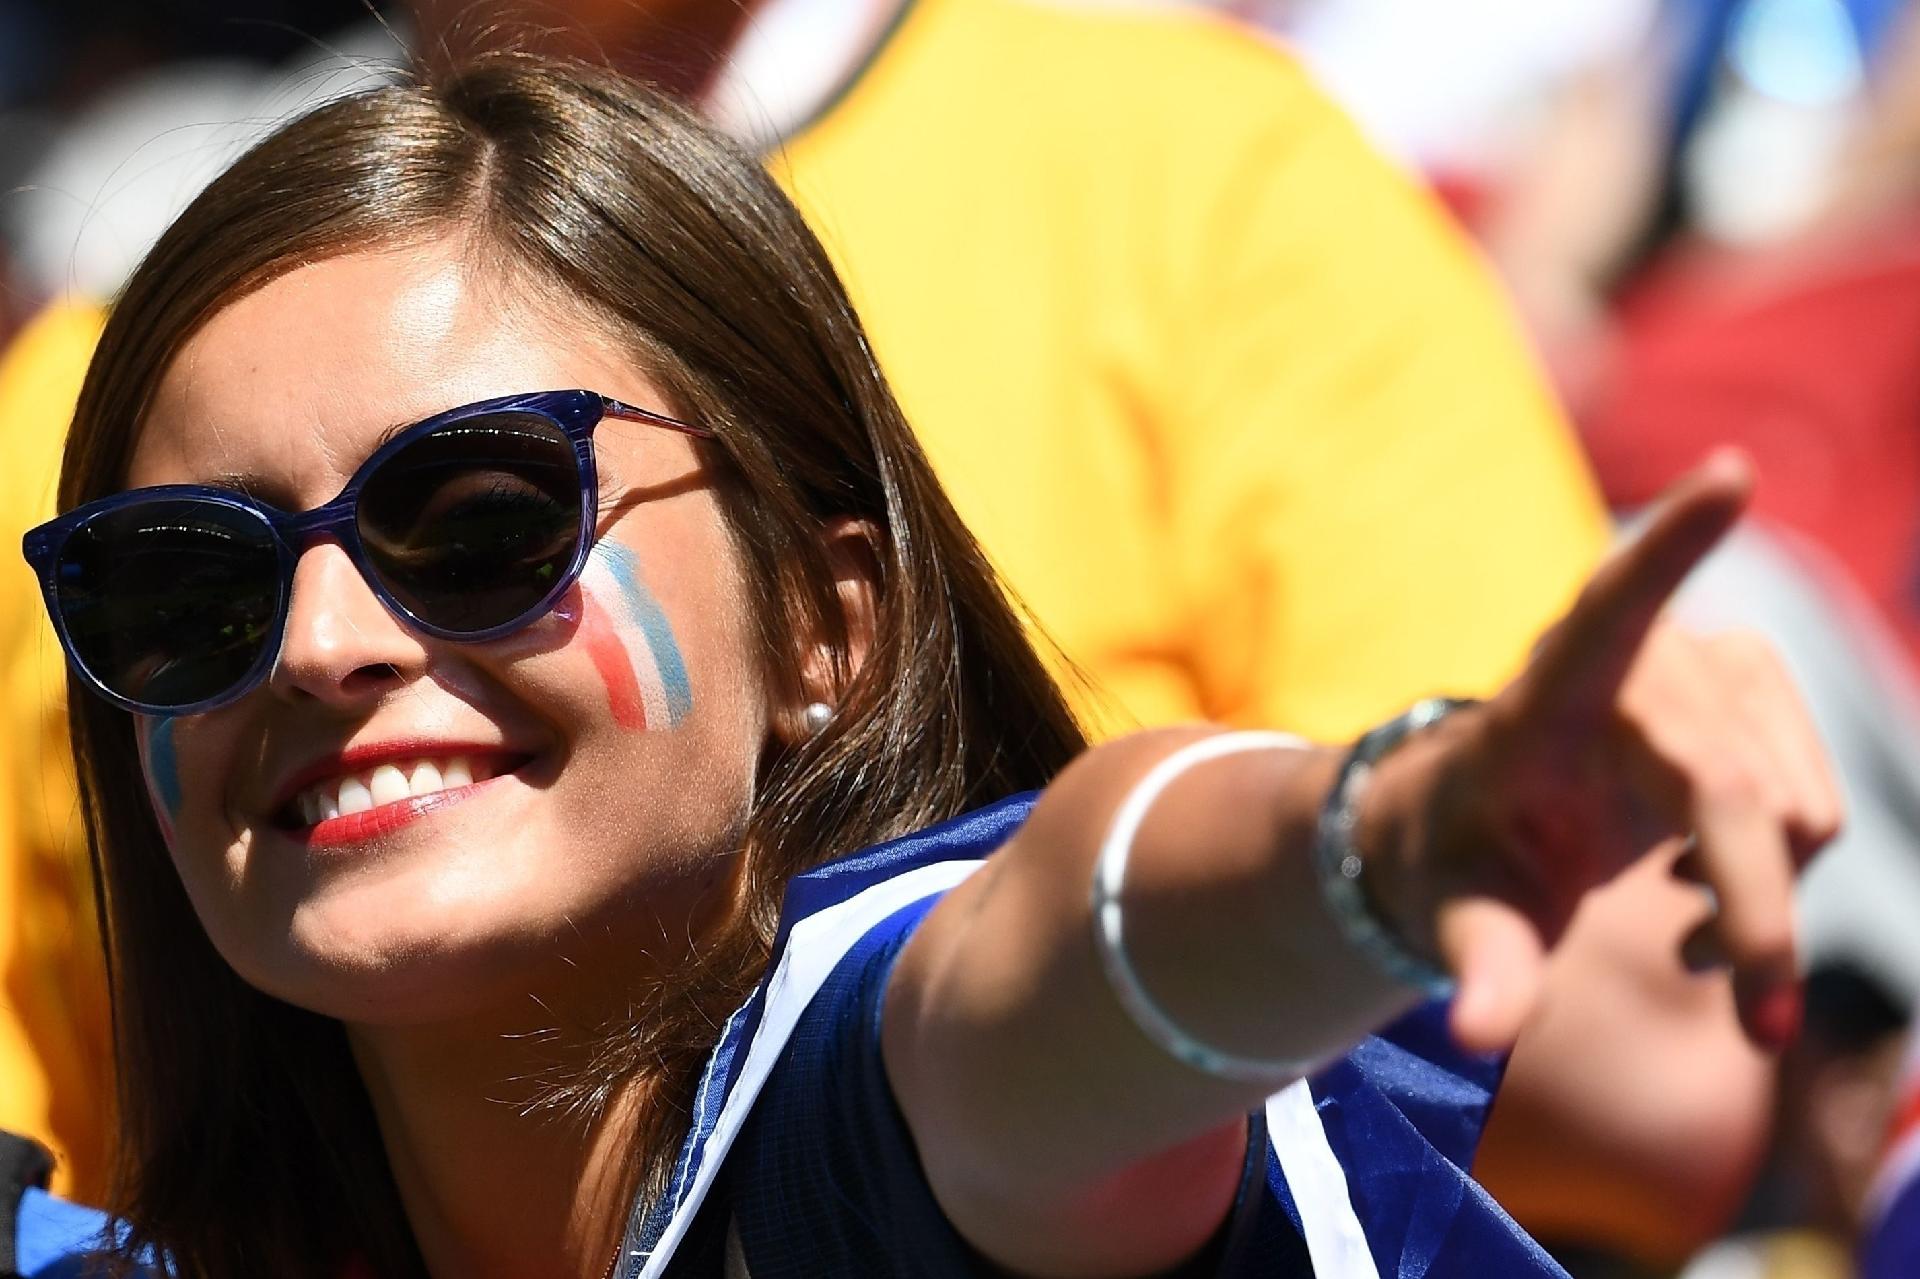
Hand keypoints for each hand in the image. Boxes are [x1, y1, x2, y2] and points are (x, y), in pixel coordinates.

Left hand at [1374, 451, 1841, 1055]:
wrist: (1486, 828)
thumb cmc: (1457, 859)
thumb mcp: (1457, 914)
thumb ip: (1480, 966)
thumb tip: (1479, 1034)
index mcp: (1543, 699)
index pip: (1608, 611)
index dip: (1672, 548)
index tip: (1728, 471)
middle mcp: (1635, 666)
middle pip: (1739, 798)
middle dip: (1760, 922)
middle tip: (1754, 1024)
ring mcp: (1701, 670)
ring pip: (1797, 809)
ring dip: (1763, 902)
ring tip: (1680, 934)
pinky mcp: (1750, 688)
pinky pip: (1813, 803)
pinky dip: (1782, 875)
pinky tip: (1704, 891)